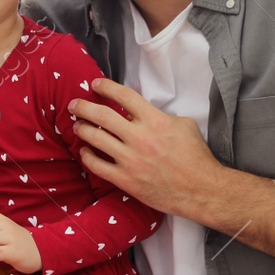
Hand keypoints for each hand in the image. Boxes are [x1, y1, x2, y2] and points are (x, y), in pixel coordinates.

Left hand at [69, 78, 218, 216]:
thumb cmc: (196, 158)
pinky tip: (85, 152)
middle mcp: (139, 137)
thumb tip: (147, 114)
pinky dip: (87, 157)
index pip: (124, 96)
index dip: (106, 87)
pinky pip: (98, 166)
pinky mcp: (125, 180)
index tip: (95, 85)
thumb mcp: (185, 125)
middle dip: (84, 107)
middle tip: (74, 104)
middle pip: (102, 116)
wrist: (200, 190)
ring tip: (76, 126)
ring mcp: (130, 160)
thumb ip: (162, 116)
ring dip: (82, 130)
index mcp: (155, 120)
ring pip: (95, 139)